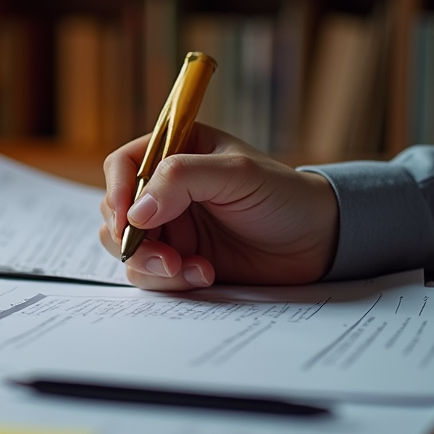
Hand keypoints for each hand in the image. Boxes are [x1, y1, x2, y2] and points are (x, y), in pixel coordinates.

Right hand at [100, 124, 338, 290]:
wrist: (318, 243)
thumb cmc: (283, 195)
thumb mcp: (237, 173)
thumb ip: (182, 179)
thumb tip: (136, 212)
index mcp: (175, 153)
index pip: (123, 165)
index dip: (118, 189)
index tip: (127, 217)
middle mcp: (165, 191)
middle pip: (115, 211)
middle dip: (131, 237)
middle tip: (162, 253)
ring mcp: (171, 229)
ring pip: (127, 248)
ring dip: (149, 263)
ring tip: (185, 268)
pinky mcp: (179, 261)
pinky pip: (152, 275)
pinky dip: (170, 280)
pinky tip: (204, 274)